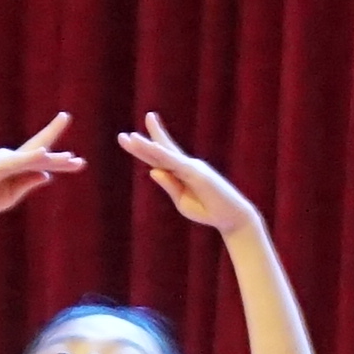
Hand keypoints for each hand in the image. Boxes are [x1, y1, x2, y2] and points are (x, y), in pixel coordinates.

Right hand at [0, 115, 83, 219]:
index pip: (41, 160)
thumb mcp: (11, 196)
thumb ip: (28, 184)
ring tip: (70, 160)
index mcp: (16, 167)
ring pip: (32, 158)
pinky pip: (16, 161)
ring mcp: (3, 161)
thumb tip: (47, 175)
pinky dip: (30, 157)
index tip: (80, 161)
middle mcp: (11, 159)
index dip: (60, 159)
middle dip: (61, 159)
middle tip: (80, 162)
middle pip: (41, 155)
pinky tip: (44, 155)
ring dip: (51, 159)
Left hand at [118, 112, 260, 234]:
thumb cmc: (208, 211)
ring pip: (164, 155)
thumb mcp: (182, 201)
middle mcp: (186, 165)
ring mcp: (191, 167)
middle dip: (141, 144)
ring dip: (147, 146)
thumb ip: (169, 186)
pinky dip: (162, 154)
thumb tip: (153, 170)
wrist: (232, 217)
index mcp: (182, 173)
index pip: (160, 157)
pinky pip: (175, 162)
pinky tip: (150, 148)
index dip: (146, 146)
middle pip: (160, 151)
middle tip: (122, 136)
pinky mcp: (196, 173)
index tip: (128, 136)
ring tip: (130, 138)